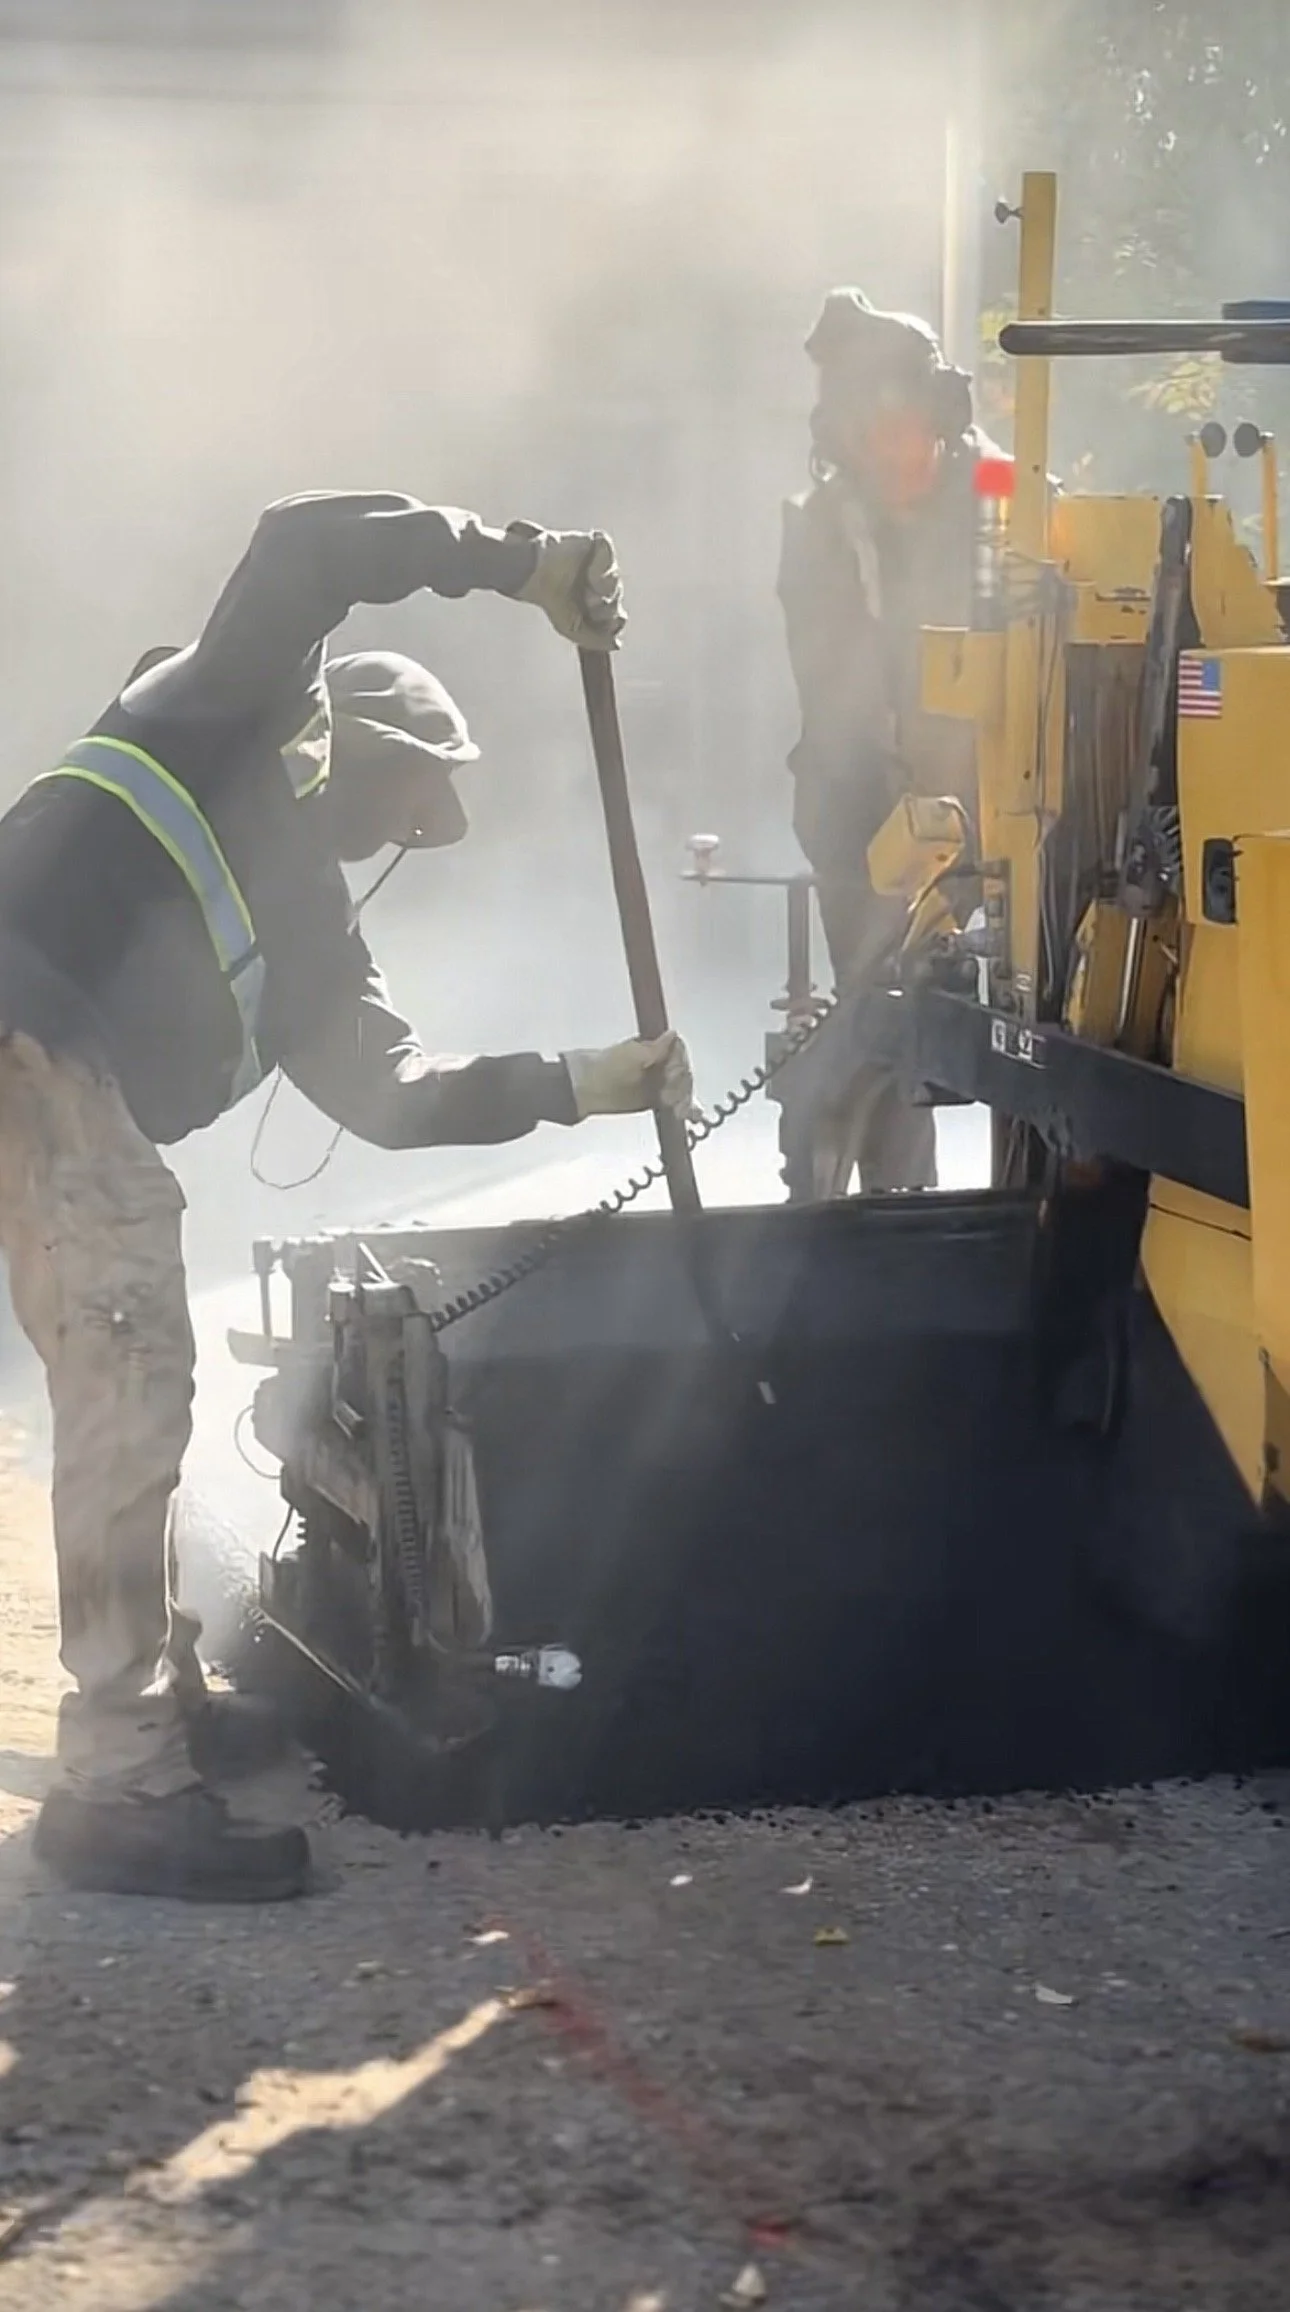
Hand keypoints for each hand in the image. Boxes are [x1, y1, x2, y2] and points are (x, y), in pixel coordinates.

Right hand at [516, 529, 624, 649]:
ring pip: (615, 577)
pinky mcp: (594, 544)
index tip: (603, 623)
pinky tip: (589, 571)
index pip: (617, 614)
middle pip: (616, 596)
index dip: (614, 621)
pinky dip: (602, 564)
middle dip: (605, 605)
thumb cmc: (550, 601)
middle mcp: (598, 583)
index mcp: (595, 604)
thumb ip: (596, 640)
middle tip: (588, 602)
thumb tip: (617, 644)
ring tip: (588, 588)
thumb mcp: (573, 629)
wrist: (536, 576)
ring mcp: (598, 563)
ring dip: (604, 587)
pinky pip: (608, 552)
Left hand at [562, 1030, 698, 1121]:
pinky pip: (676, 1103)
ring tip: (676, 1110)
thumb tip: (672, 1034)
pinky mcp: (655, 1100)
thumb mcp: (630, 1055)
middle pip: (683, 1073)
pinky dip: (686, 1108)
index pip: (678, 1053)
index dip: (678, 1065)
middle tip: (667, 1096)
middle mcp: (659, 1064)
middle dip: (680, 1085)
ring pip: (682, 1089)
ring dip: (684, 1099)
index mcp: (653, 1048)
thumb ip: (654, 1048)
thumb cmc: (603, 1068)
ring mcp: (658, 1083)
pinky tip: (690, 1115)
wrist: (584, 1090)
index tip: (670, 1075)